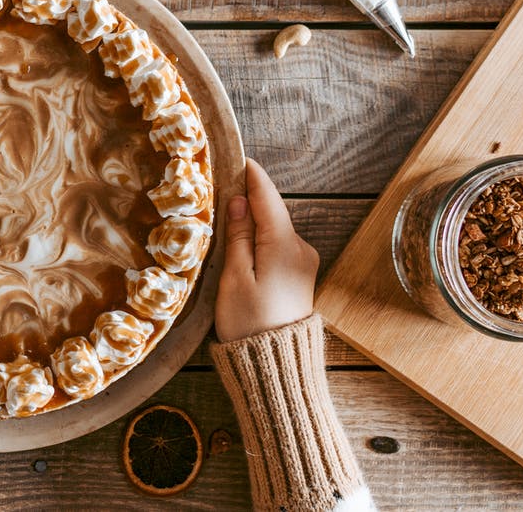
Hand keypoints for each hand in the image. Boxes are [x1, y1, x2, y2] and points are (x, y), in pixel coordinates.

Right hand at [215, 158, 318, 342]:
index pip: (267, 198)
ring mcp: (304, 264)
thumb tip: (237, 201)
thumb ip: (238, 236)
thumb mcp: (234, 278)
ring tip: (223, 223)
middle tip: (219, 190)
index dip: (252, 176)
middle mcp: (301, 249)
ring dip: (252, 225)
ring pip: (274, 231)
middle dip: (247, 201)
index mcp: (284, 246)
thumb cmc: (248, 324)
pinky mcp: (299, 278)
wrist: (275, 367)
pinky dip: (260, 242)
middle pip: (271, 213)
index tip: (238, 156)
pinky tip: (241, 249)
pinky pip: (277, 249)